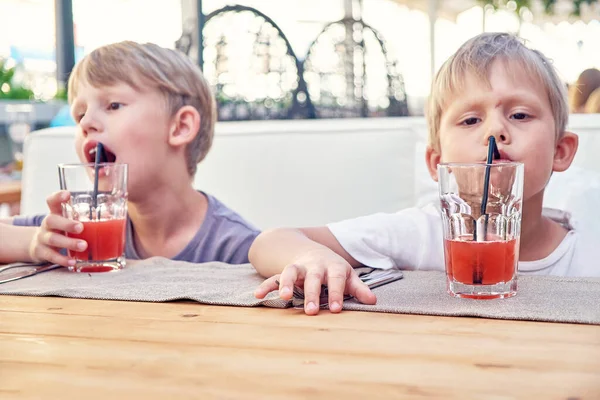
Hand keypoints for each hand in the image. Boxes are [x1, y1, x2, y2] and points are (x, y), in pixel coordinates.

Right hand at [28, 191, 86, 266]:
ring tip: (83, 246)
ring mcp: (43, 238)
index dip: (57, 197)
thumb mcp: (68, 221)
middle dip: (66, 224)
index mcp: (55, 213)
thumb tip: (111, 217)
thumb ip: (85, 218)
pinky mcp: (42, 252)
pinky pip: (51, 256)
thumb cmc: (61, 231)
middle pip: (51, 220)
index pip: (51, 201)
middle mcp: (48, 224)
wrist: (38, 246)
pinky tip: (73, 262)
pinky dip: (63, 259)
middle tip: (81, 227)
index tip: (67, 195)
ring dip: (69, 243)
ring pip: (53, 239)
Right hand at [254, 250, 375, 314]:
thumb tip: (373, 301)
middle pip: (313, 278)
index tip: (335, 309)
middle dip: (312, 293)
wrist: (313, 250)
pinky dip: (266, 285)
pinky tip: (258, 295)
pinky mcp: (285, 271)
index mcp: (333, 267)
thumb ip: (359, 288)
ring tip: (284, 298)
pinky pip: (274, 277)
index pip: (336, 280)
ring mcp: (299, 267)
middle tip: (311, 311)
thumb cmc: (334, 269)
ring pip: (291, 272)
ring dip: (286, 283)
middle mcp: (315, 266)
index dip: (336, 294)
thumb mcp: (348, 275)